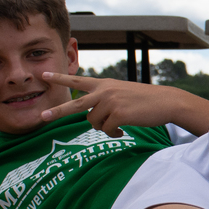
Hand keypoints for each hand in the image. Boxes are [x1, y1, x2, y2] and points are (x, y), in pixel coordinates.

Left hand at [39, 72, 208, 136]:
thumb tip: (93, 118)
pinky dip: (114, 133)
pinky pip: (107, 130)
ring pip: (94, 123)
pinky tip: (124, 130)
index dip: (59, 79)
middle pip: (75, 104)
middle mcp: (104, 91)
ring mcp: (111, 102)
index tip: (43, 76)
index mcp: (104, 84)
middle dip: (57, 112)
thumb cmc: (145, 100)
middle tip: (42, 117)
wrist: (166, 101)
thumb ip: (104, 100)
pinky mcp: (118, 114)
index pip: (77, 81)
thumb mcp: (121, 93)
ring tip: (118, 125)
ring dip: (104, 127)